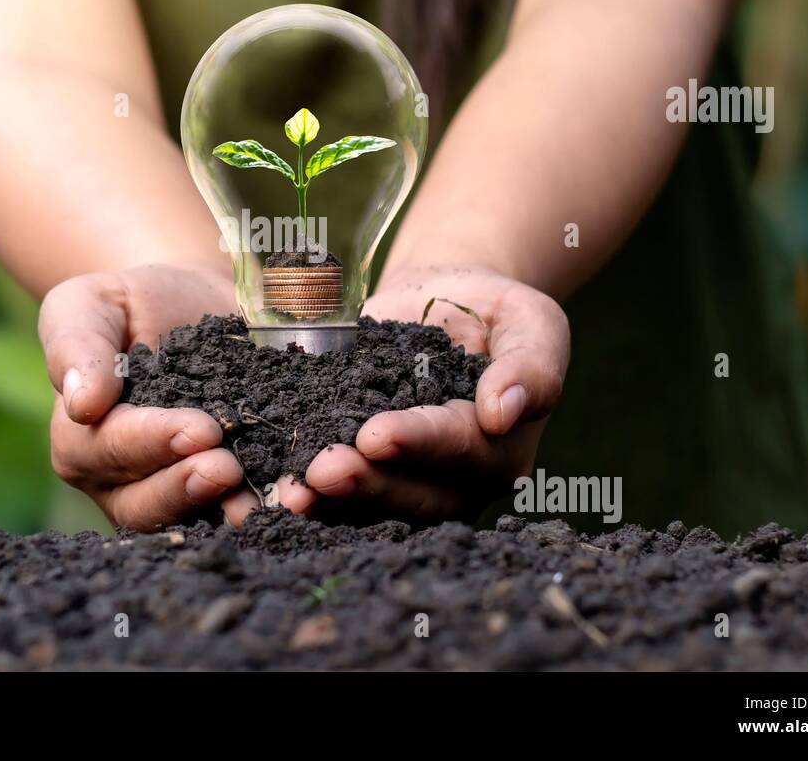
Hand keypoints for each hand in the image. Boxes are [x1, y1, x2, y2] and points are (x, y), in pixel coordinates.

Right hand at [40, 264, 252, 530]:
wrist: (191, 303)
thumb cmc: (129, 304)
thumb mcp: (88, 305)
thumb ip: (75, 346)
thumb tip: (81, 403)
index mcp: (83, 442)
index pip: (112, 450)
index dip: (153, 442)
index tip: (198, 428)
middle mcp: (124, 482)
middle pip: (148, 502)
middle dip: (188, 487)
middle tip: (228, 468)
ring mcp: (177, 492)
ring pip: (197, 517)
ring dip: (234, 512)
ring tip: (269, 499)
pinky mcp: (227, 490)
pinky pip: (243, 506)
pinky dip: (272, 503)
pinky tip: (300, 495)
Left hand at [278, 266, 569, 523]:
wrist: (444, 301)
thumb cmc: (494, 309)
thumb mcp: (529, 320)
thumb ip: (530, 366)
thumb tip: (501, 413)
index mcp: (503, 448)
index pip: (461, 449)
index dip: (419, 442)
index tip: (376, 434)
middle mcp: (460, 481)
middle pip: (417, 493)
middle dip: (368, 483)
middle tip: (322, 471)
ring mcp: (414, 485)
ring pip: (377, 506)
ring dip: (333, 502)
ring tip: (294, 491)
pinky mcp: (372, 475)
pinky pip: (344, 495)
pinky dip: (312, 494)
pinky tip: (277, 488)